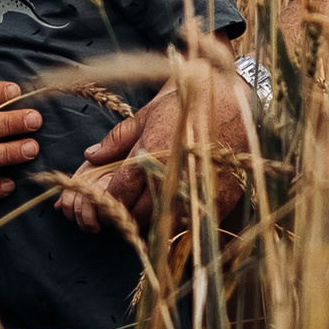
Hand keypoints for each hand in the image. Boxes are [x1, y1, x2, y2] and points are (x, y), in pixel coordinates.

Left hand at [76, 52, 249, 220]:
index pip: (118, 194)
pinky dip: (180, 223)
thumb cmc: (189, 104)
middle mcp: (171, 178)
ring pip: (163, 225)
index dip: (107, 202)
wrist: (237, 102)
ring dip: (152, 222)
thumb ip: (118, 138)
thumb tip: (91, 155)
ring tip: (151, 209)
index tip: (105, 203)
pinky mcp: (218, 202)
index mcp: (150, 155)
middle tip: (127, 208)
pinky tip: (177, 209)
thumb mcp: (148, 114)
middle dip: (127, 215)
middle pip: (137, 215)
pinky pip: (191, 225)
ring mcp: (196, 192)